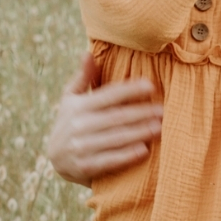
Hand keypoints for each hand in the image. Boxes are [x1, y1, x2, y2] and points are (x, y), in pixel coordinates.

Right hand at [45, 54, 162, 187]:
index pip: (107, 95)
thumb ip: (83, 78)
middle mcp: (77, 125)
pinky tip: (144, 150)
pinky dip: (126, 156)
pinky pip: (109, 160)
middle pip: (116, 117)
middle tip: (163, 110)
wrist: (56, 160)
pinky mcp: (84, 167)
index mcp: (77, 106)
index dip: (129, 90)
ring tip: (160, 127)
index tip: (150, 85)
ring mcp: (79, 147)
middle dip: (141, 113)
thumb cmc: (72, 123)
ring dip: (139, 132)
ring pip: (115, 138)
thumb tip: (88, 53)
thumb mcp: (71, 100)